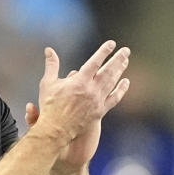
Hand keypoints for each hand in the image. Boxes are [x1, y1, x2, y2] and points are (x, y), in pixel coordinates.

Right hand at [30, 41, 129, 165]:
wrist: (56, 131)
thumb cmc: (50, 106)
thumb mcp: (48, 83)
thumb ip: (51, 65)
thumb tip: (49, 49)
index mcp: (79, 82)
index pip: (95, 62)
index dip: (104, 52)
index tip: (111, 43)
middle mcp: (91, 91)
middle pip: (108, 71)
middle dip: (118, 59)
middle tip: (126, 50)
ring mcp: (97, 101)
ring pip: (112, 83)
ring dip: (120, 71)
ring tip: (125, 61)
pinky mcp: (100, 111)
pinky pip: (114, 98)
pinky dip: (121, 90)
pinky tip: (126, 83)